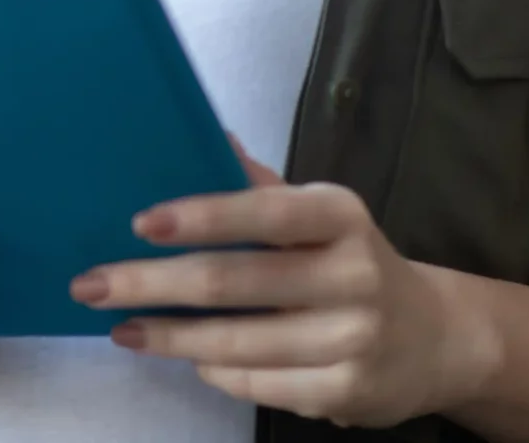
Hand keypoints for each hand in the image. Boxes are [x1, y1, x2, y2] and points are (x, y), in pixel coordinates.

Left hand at [67, 138, 498, 427]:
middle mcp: (352, 275)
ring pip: (237, 342)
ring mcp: (351, 339)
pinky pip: (257, 383)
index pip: (264, 212)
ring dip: (169, 337)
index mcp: (340, 216)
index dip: (201, 217)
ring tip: (122, 328)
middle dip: (152, 284)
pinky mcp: (344, 393)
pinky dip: (214, 371)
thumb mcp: (320, 215)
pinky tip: (187, 359)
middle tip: (92, 286)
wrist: (436, 339)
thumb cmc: (351, 262)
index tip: (139, 222)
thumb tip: (205, 135)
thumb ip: (262, 186)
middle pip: (233, 282)